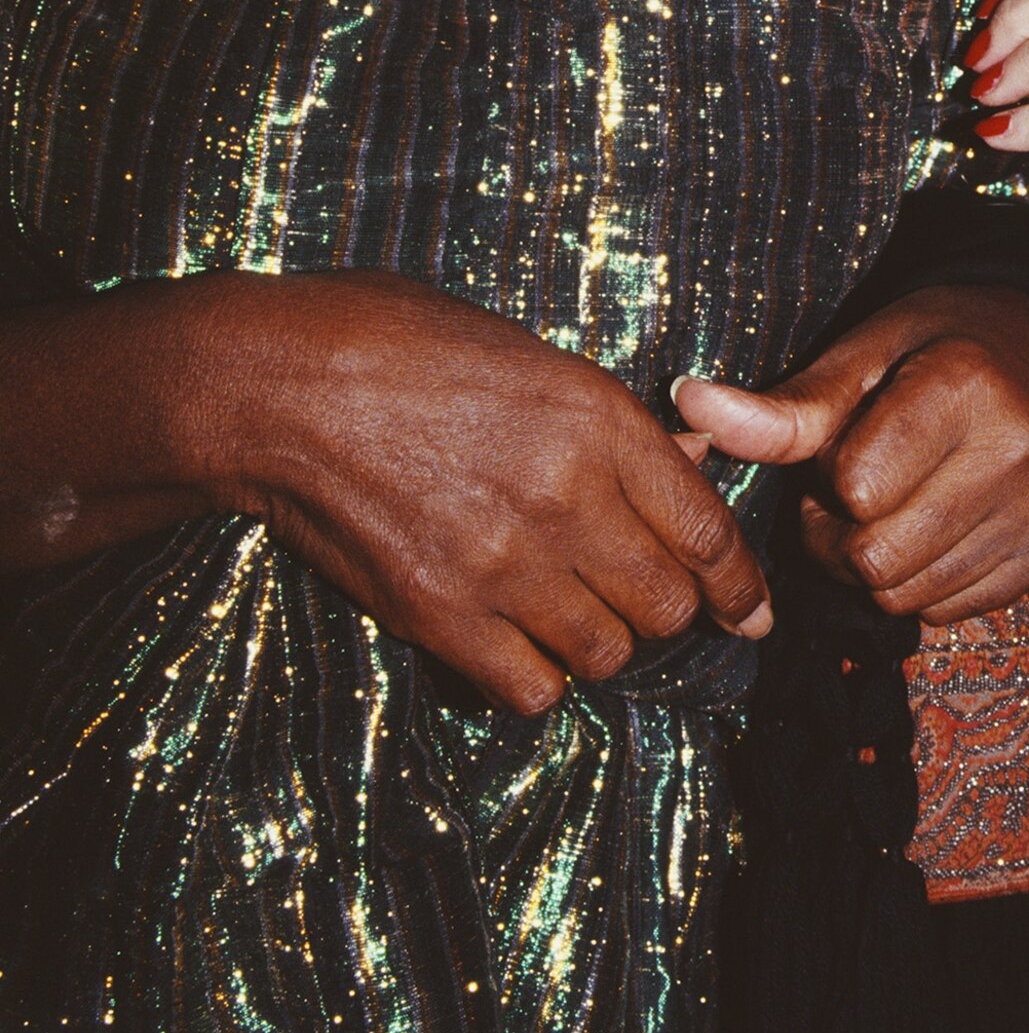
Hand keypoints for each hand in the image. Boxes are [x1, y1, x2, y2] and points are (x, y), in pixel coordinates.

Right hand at [178, 270, 770, 713]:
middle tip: (638, 602)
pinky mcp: (440, 614)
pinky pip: (532, 689)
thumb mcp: (528, 354)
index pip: (708, 531)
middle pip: (668, 605)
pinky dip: (534, 679)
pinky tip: (512, 645)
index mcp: (598, 419)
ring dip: (599, 644)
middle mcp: (567, 497)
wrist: (275, 383)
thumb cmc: (396, 344)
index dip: (740, 584)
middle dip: (666, 611)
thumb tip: (690, 458)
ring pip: (608, 653)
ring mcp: (504, 562)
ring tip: (566, 615)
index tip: (749, 611)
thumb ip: (612, 421)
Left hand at [672, 283, 1028, 621]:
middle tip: (854, 491)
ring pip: (908, 598)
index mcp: (963, 388)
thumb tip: (687, 404)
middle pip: (876, 560)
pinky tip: (934, 527)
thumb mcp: (857, 357)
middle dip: (842, 537)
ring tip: (895, 506)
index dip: (828, 477)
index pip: (855, 489)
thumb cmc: (928, 346)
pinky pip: (950, 614)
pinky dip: (924, 583)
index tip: (843, 447)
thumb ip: (783, 409)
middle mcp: (1017, 452)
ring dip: (878, 567)